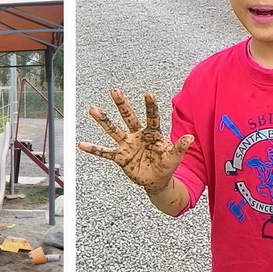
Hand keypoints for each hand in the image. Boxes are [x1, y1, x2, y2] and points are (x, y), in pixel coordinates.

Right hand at [78, 89, 194, 191]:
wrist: (157, 181)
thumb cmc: (167, 166)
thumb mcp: (175, 157)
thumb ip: (180, 147)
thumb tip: (190, 138)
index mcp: (152, 134)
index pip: (152, 117)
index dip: (150, 106)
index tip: (148, 93)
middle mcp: (138, 136)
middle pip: (129, 117)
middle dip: (122, 105)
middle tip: (115, 91)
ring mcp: (127, 145)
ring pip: (114, 130)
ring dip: (104, 121)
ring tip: (93, 109)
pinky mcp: (120, 158)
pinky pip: (105, 152)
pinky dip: (94, 149)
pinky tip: (82, 144)